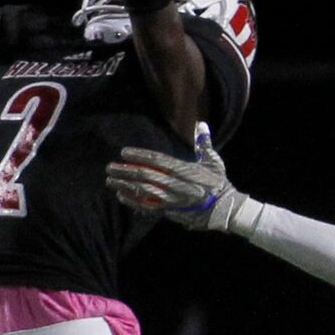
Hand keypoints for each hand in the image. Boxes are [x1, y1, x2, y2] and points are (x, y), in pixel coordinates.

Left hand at [107, 123, 245, 230]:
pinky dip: (133, 201)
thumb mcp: (213, 161)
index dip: (140, 156)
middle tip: (110, 166)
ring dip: (125, 185)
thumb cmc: (219, 183)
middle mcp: (176, 184)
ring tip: (110, 180)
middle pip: (146, 176)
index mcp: (185, 170)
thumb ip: (204, 143)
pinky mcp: (170, 210)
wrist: (224, 209)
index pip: (158, 160)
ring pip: (143, 191)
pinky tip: (121, 195)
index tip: (124, 152)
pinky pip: (148, 206)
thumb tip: (201, 124)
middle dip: (126, 171)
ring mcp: (172, 199)